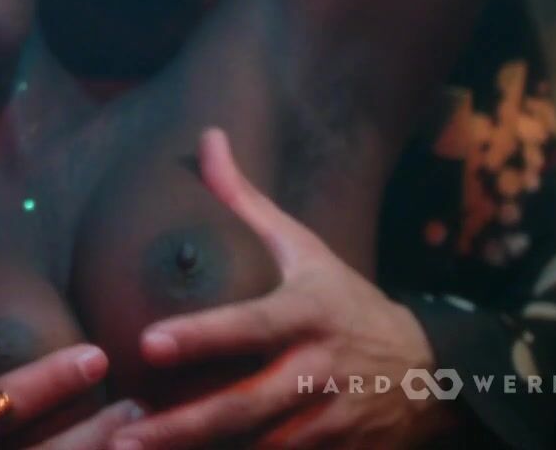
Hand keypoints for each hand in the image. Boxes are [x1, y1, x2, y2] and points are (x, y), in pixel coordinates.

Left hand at [110, 129, 454, 449]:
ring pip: (264, 447)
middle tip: (125, 435)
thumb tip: (207, 137)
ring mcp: (332, 420)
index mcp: (306, 313)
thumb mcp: (303, 248)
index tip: (148, 343)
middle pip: (247, 404)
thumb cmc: (343, 300)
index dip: (202, 337)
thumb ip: (246, 202)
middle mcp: (319, 370)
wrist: (430, 370)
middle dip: (185, 425)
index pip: (249, 325)